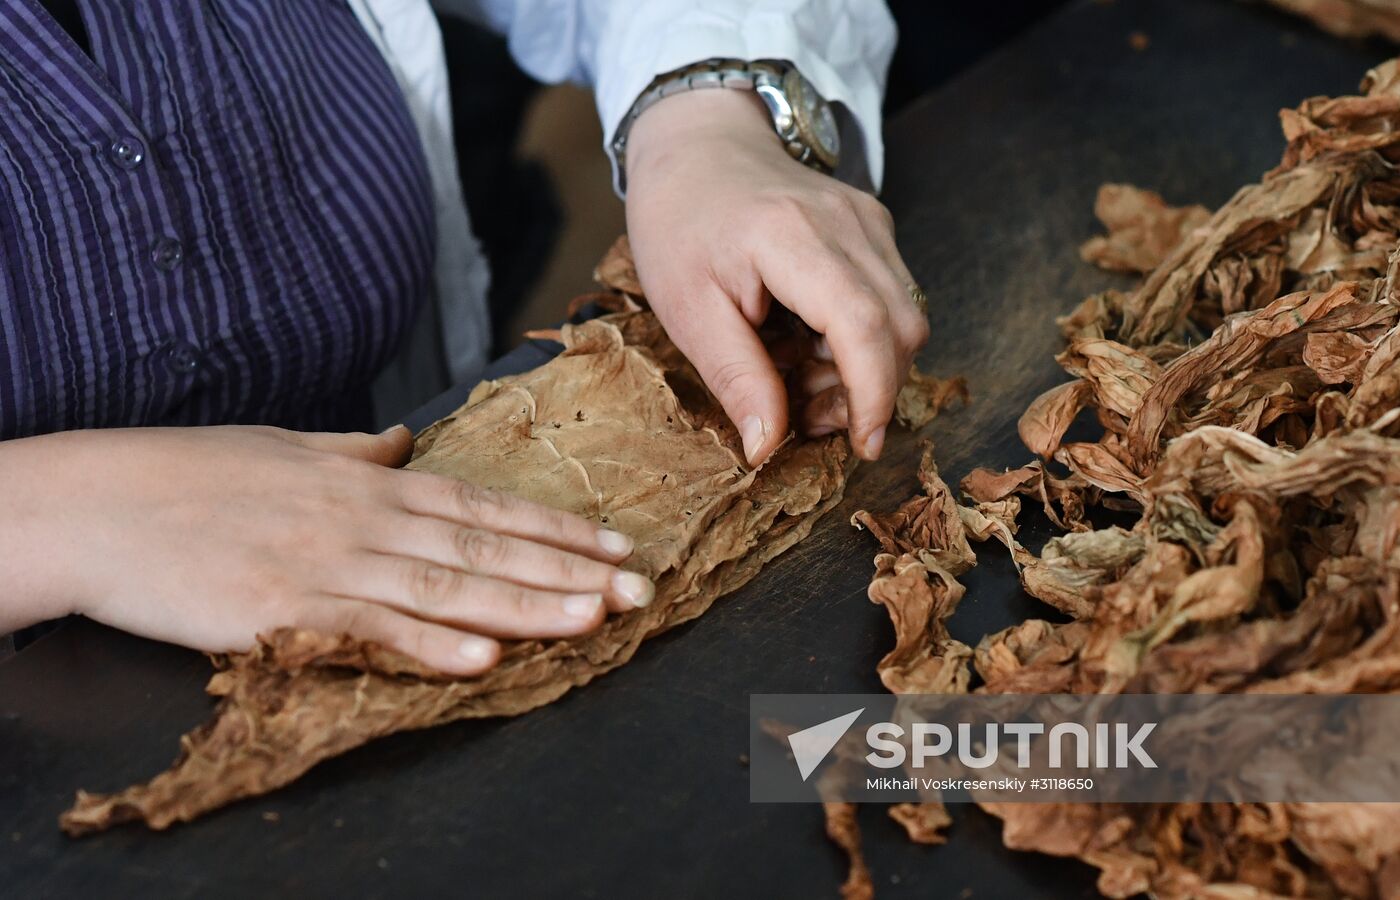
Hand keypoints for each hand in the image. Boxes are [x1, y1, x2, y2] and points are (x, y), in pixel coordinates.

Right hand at [0, 426, 652, 674]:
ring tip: (592, 616)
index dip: (555, 526)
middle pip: (485, 544)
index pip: (484, 503)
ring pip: (446, 583)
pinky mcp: (284, 608)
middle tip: (636, 587)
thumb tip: (404, 440)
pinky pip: (371, 627)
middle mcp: (365, 516)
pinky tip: (483, 655)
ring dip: (525, 602)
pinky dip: (430, 641)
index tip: (613, 543)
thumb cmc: (189, 475)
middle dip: (567, 568)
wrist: (98, 501)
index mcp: (370, 481)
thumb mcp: (286, 447)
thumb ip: (353, 450)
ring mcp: (328, 562)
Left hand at [623, 88, 928, 464]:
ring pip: (904, 318)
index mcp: (792, 237)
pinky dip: (860, 339)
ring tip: (798, 375)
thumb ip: (735, 378)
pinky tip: (809, 343)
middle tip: (807, 415)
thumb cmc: (680, 221)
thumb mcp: (687, 310)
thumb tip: (767, 447)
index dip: (872, 394)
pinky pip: (891, 299)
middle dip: (867, 391)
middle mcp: (848, 222)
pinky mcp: (874, 227)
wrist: (697, 145)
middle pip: (900, 327)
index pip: (863, 324)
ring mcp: (869, 220)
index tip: (861, 445)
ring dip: (864, 368)